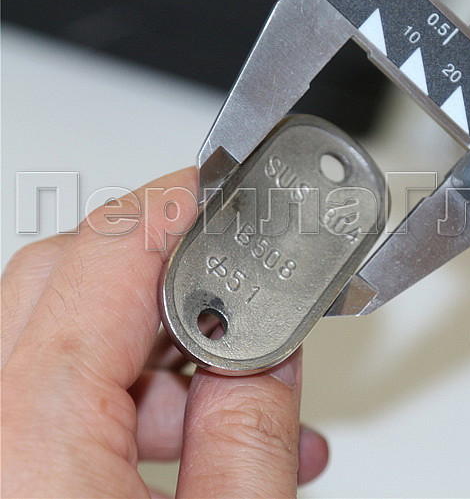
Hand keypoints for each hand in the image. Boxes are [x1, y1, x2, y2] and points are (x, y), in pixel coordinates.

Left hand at [1, 168, 327, 497]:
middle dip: (166, 278)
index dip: (178, 206)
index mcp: (32, 440)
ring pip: (50, 340)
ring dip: (146, 351)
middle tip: (237, 292)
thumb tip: (274, 354)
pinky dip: (111, 400)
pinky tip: (188, 444)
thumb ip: (251, 435)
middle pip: (62, 281)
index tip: (226, 188)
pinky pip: (36, 398)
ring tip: (230, 402)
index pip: (103, 257)